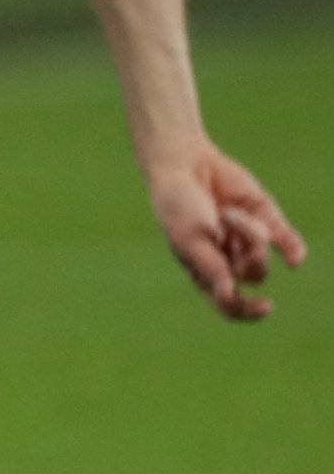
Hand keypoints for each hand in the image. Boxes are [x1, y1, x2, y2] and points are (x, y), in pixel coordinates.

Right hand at [145, 142, 305, 320]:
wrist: (187, 162)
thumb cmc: (178, 204)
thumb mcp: (189, 238)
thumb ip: (210, 266)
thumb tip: (228, 294)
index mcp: (205, 270)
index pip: (229, 304)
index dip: (247, 311)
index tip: (265, 306)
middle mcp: (229, 259)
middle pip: (253, 275)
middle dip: (248, 253)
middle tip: (226, 224)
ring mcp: (248, 240)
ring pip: (266, 254)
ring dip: (251, 232)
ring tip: (229, 210)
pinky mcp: (266, 220)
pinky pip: (287, 241)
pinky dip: (292, 248)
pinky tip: (294, 259)